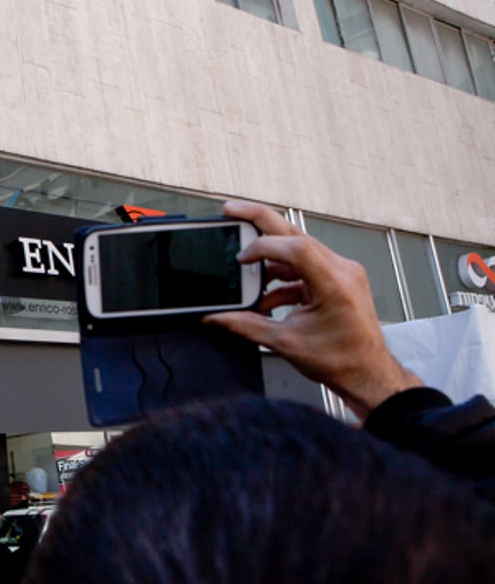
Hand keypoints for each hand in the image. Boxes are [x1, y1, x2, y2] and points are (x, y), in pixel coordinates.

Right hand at [204, 201, 421, 418]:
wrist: (366, 373)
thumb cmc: (341, 360)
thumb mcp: (285, 343)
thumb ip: (245, 325)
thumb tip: (217, 317)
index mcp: (334, 284)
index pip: (295, 247)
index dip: (262, 247)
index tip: (241, 258)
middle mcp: (342, 271)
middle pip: (296, 234)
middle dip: (260, 220)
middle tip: (232, 210)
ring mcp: (342, 272)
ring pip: (298, 248)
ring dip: (270, 258)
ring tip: (246, 270)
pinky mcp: (338, 279)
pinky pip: (305, 266)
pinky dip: (282, 276)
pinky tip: (267, 295)